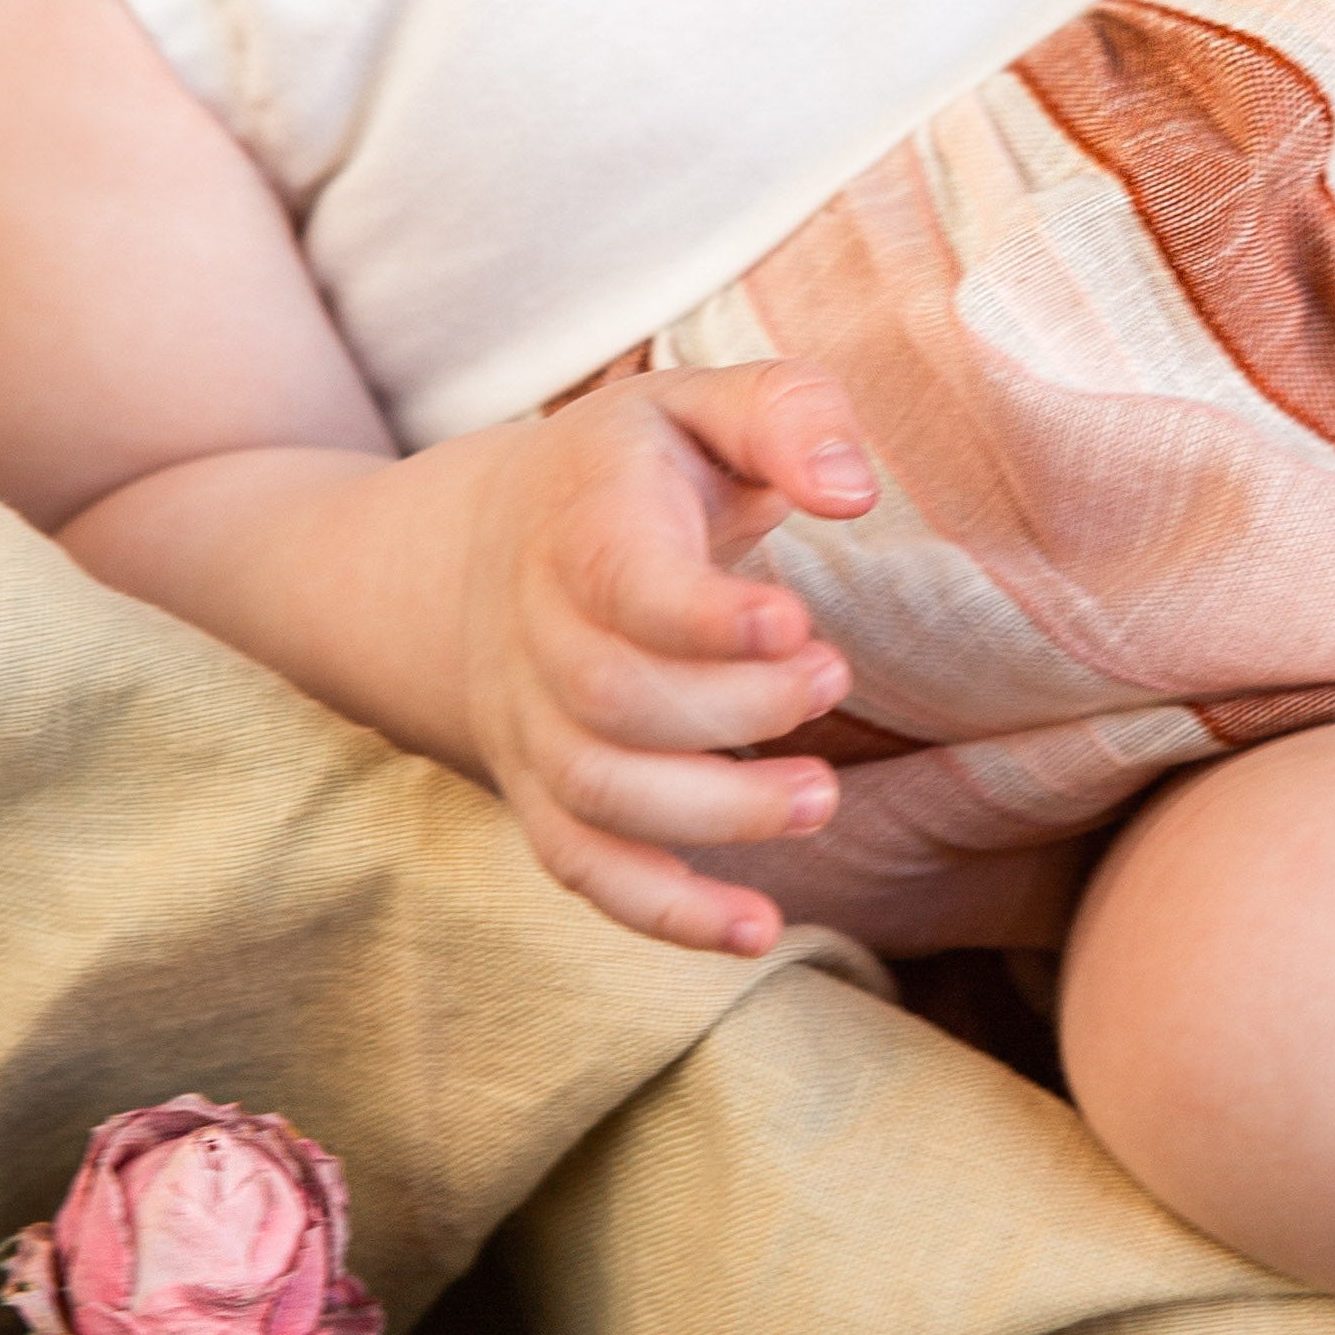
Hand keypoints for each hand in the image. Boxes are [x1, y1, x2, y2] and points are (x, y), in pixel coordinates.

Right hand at [452, 360, 879, 955]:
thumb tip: (853, 487)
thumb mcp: (699, 404)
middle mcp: (540, 634)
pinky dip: (665, 913)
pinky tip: (759, 929)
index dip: (703, 618)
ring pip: (600, 794)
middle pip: (615, 700)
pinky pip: (587, 871)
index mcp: (581, 524)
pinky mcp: (547, 795)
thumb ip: (785, 415)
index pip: (623, 585)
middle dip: (735, 709)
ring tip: (820, 797)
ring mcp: (535, 726)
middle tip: (831, 678)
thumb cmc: (632, 473)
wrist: (480, 550)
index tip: (793, 624)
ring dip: (715, 813)